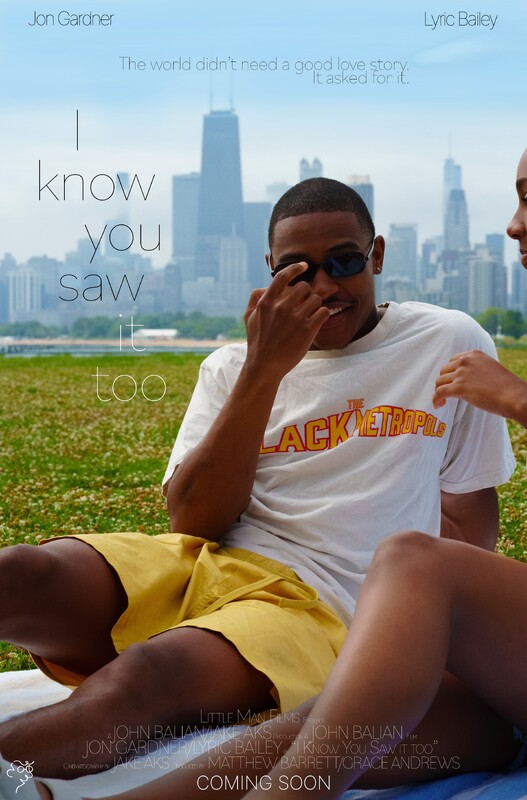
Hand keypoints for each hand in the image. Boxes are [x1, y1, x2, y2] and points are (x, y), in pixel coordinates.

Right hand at [243, 263, 329, 379]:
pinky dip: (322, 314)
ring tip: (310, 314)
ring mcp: (296, 318)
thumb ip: (254, 299)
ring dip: (315, 305)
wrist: (264, 366)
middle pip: (304, 287)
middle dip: (306, 294)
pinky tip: (316, 321)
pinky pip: (323, 311)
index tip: (304, 266)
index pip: (283, 276)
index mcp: (267, 302)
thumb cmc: (257, 342)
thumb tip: (264, 287)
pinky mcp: (308, 330)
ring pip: (316, 298)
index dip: (296, 268)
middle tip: (304, 304)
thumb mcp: (248, 318)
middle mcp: (282, 307)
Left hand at [433, 349, 525, 421]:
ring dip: (439, 391)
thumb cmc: (506, 386)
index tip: (452, 381)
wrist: (512, 395)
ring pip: (440, 381)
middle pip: (444, 371)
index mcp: (474, 354)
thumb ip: (478, 369)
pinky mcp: (458, 387)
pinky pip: (439, 392)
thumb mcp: (491, 368)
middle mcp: (465, 361)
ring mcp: (461, 374)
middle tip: (448, 392)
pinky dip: (435, 399)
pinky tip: (438, 405)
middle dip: (444, 382)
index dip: (451, 373)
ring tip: (442, 401)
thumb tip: (469, 380)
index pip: (453, 361)